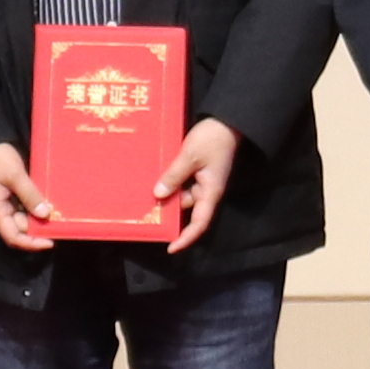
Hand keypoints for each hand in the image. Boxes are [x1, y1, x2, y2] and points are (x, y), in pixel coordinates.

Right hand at [0, 144, 59, 251]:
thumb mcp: (15, 175)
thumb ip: (30, 195)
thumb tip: (45, 215)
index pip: (13, 238)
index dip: (32, 243)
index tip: (51, 241)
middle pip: (19, 230)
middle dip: (38, 229)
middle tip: (59, 223)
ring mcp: (0, 208)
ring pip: (21, 221)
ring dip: (37, 219)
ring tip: (55, 214)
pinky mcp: (5, 200)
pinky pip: (20, 210)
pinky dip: (33, 210)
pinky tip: (45, 205)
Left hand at [157, 118, 241, 250]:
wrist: (225, 121)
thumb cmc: (212, 140)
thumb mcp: (191, 157)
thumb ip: (174, 175)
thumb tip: (158, 195)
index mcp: (210, 192)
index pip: (199, 223)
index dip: (186, 238)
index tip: (171, 247)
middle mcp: (206, 191)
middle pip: (187, 209)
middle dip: (169, 212)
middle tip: (145, 214)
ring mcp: (201, 180)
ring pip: (182, 194)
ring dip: (167, 194)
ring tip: (144, 194)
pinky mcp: (197, 171)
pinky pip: (182, 182)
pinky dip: (170, 182)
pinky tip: (155, 178)